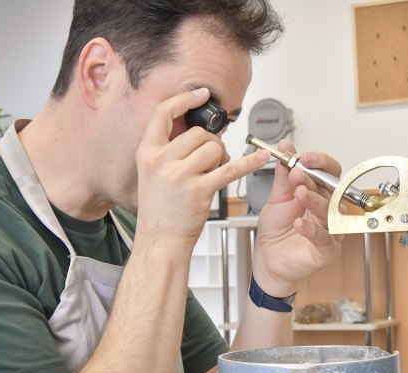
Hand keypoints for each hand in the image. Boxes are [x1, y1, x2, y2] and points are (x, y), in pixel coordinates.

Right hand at [134, 88, 268, 244]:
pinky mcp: (199, 190)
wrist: (159, 242)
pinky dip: (249, 163)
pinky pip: (231, 169)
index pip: (162, 114)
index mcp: (147, 153)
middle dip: (212, 145)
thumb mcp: (151, 174)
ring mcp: (180, 176)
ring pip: (214, 148)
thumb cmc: (159, 212)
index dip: (184, 100)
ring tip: (215, 173)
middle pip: (199, 134)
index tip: (201, 95)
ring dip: (222, 158)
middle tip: (212, 161)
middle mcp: (161, 161)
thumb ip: (168, 151)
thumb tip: (197, 133)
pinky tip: (261, 158)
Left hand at [252, 140, 343, 296]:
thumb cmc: (276, 231)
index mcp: (319, 193)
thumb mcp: (277, 198)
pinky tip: (300, 223)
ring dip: (313, 200)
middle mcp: (328, 209)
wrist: (268, 259)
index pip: (329, 172)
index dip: (320, 162)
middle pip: (332, 189)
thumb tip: (286, 147)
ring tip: (298, 194)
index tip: (303, 157)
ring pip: (329, 211)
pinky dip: (312, 230)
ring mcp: (330, 229)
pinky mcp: (327, 249)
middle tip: (297, 174)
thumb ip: (283, 175)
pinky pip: (324, 238)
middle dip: (314, 180)